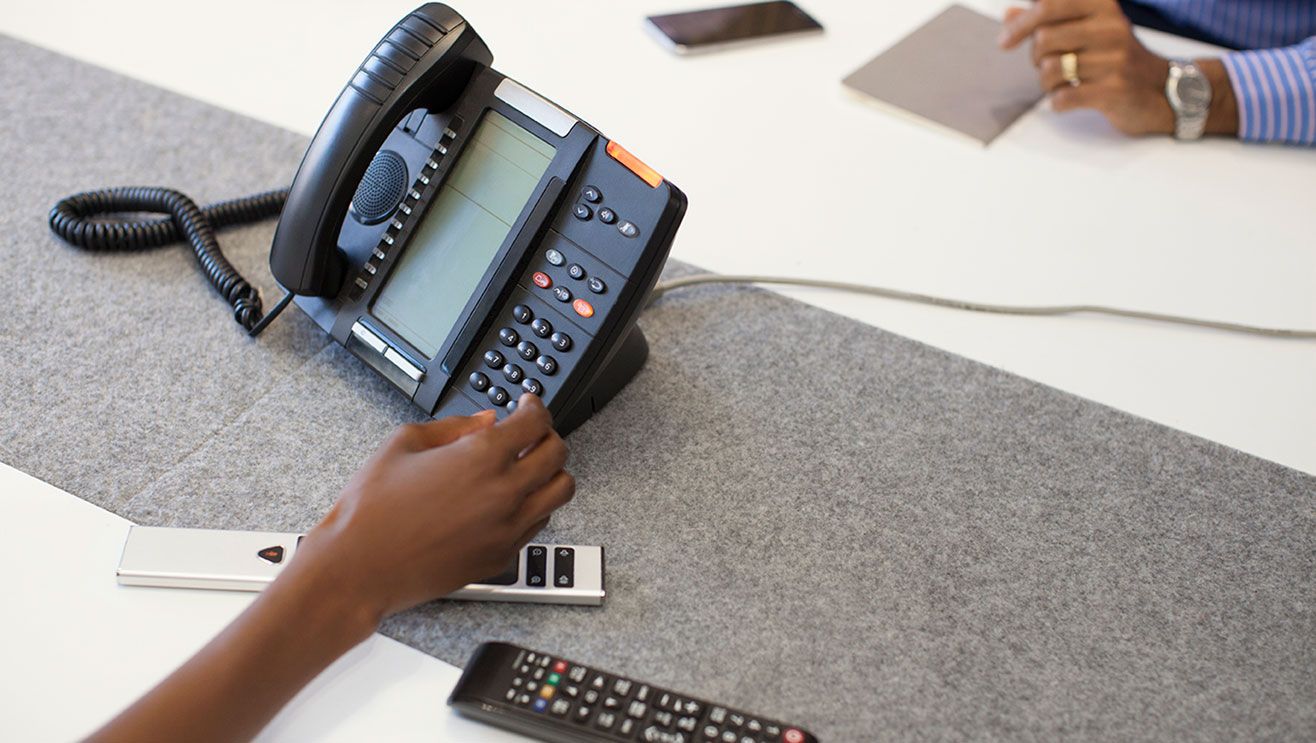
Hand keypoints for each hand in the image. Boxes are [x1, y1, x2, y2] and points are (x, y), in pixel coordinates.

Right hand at [288, 394, 573, 623]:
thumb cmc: (372, 510)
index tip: (529, 405)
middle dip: (548, 436)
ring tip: (528, 468)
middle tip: (532, 433)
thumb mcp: (403, 444)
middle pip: (558, 454)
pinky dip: (533, 507)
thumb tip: (487, 421)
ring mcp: (507, 529)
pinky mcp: (502, 557)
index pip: (535, 422)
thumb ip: (454, 426)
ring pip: (560, 492)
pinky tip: (510, 501)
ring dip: (550, 473)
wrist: (358, 568)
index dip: (535, 407)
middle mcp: (503, 493)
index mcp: (481, 457)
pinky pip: (538, 525)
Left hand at [999, 0, 1172, 134]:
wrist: (1161, 90)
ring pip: (1049, 70)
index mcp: (1102, 5)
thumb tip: (1008, 13)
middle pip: (1043, 39)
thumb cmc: (1114, 57)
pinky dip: (1058, 102)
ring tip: (1065, 82)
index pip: (1047, 5)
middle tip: (1051, 65)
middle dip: (1036, 57)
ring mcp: (1114, 59)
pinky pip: (1061, 97)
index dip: (1020, 24)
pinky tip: (1071, 98)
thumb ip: (1049, 21)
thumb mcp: (1087, 30)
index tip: (1005, 43)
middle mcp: (1111, 26)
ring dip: (1047, 83)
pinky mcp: (1113, 90)